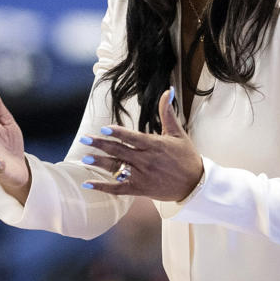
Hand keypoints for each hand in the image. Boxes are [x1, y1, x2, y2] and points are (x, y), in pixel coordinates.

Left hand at [81, 88, 203, 201]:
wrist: (195, 184)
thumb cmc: (186, 157)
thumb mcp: (177, 133)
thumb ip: (167, 112)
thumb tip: (168, 91)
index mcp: (154, 145)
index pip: (132, 138)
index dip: (118, 133)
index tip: (103, 129)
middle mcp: (146, 160)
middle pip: (119, 151)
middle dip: (100, 145)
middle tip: (84, 139)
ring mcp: (142, 176)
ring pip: (117, 168)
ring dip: (100, 163)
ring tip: (84, 158)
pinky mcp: (140, 189)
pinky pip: (119, 188)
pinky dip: (103, 187)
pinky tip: (88, 184)